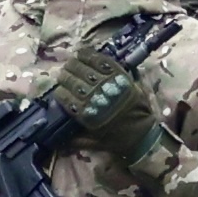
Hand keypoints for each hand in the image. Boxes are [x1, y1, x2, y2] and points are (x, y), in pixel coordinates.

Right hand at [51, 41, 160, 162]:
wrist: (142, 132)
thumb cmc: (116, 139)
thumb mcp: (93, 143)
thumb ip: (75, 139)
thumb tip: (55, 137)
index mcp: (86, 114)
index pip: (65, 97)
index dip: (60, 91)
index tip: (59, 90)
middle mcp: (95, 97)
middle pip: (73, 81)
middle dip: (65, 76)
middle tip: (63, 75)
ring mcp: (109, 85)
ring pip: (85, 70)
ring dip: (75, 65)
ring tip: (71, 62)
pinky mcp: (120, 77)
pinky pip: (103, 62)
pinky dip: (92, 56)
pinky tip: (83, 52)